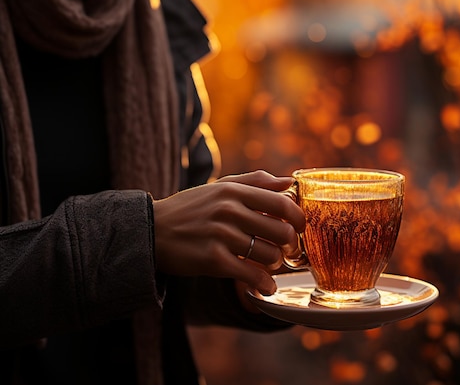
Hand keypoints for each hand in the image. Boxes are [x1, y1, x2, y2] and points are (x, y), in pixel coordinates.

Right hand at [153, 170, 304, 294]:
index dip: (299, 219)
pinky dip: (264, 284)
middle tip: (287, 250)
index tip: (300, 228)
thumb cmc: (190, 208)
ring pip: (269, 254)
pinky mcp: (213, 260)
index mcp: (234, 191)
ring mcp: (221, 235)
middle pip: (281, 231)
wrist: (151, 231)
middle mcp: (229, 210)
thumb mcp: (220, 187)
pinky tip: (266, 287)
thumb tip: (289, 182)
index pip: (282, 203)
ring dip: (275, 264)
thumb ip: (255, 182)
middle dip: (290, 245)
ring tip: (269, 264)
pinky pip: (251, 274)